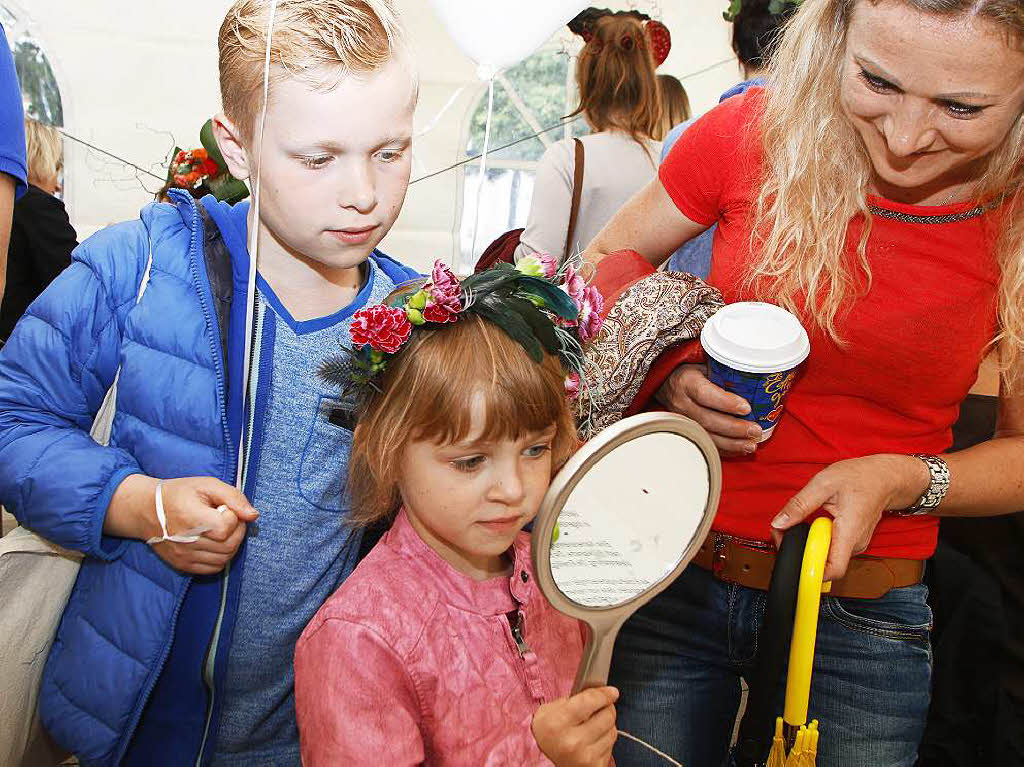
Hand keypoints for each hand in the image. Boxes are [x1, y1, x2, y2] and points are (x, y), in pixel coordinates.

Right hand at [107, 475, 258, 574]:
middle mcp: (186, 542)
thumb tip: (253, 515)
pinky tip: (215, 542)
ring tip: (221, 530)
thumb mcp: (207, 485)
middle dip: (237, 531)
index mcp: (191, 518)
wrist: (147, 510)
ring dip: (231, 544)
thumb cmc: (180, 494)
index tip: (223, 508)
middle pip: (229, 546)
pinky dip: (221, 557)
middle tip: (227, 518)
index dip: (232, 516)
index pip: (226, 527)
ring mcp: (184, 556)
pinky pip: (213, 568)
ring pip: (224, 559)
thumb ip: (233, 497)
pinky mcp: (183, 565)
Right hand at [532, 686, 617, 766]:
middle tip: (601, 707)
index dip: (604, 694)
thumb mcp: (549, 710)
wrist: (544, 762)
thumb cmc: (549, 733)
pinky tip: (593, 740)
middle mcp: (572, 742)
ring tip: (593, 725)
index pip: (590, 701)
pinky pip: (611, 746)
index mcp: (557, 723)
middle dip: (606, 708)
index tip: (612, 692)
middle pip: (607, 715)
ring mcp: (585, 757)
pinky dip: (605, 740)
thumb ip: (573, 698)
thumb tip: (599, 692)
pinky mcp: (595, 766)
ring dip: (607, 725)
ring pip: (612, 731)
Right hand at [656, 364, 760, 453]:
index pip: (704, 394)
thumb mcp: (703, 363)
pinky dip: (725, 449)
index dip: (726, 403)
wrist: (668, 384)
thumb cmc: (692, 372)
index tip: (746, 407)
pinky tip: (741, 449)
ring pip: (707, 436)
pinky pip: (706, 444)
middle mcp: (682, 403)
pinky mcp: (686, 432)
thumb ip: (723, 370)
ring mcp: (683, 420)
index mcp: (686, 382)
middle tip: (755, 430)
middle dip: (734, 428)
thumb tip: (756, 373)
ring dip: (731, 443)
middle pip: (707, 419)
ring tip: (751, 444)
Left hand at [770, 455, 929, 579]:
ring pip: (826, 556)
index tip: (792, 558)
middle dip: (800, 551)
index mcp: (849, 533)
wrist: (885, 477)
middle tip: (784, 531)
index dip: (810, 572)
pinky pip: (831, 548)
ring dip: (808, 544)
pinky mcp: (852, 542)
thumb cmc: (860, 477)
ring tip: (799, 524)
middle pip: (823, 564)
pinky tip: (812, 524)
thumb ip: (800, 505)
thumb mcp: (823, 483)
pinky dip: (818, 540)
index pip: (833, 570)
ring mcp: (855, 545)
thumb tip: (779, 523)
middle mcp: (855, 545)